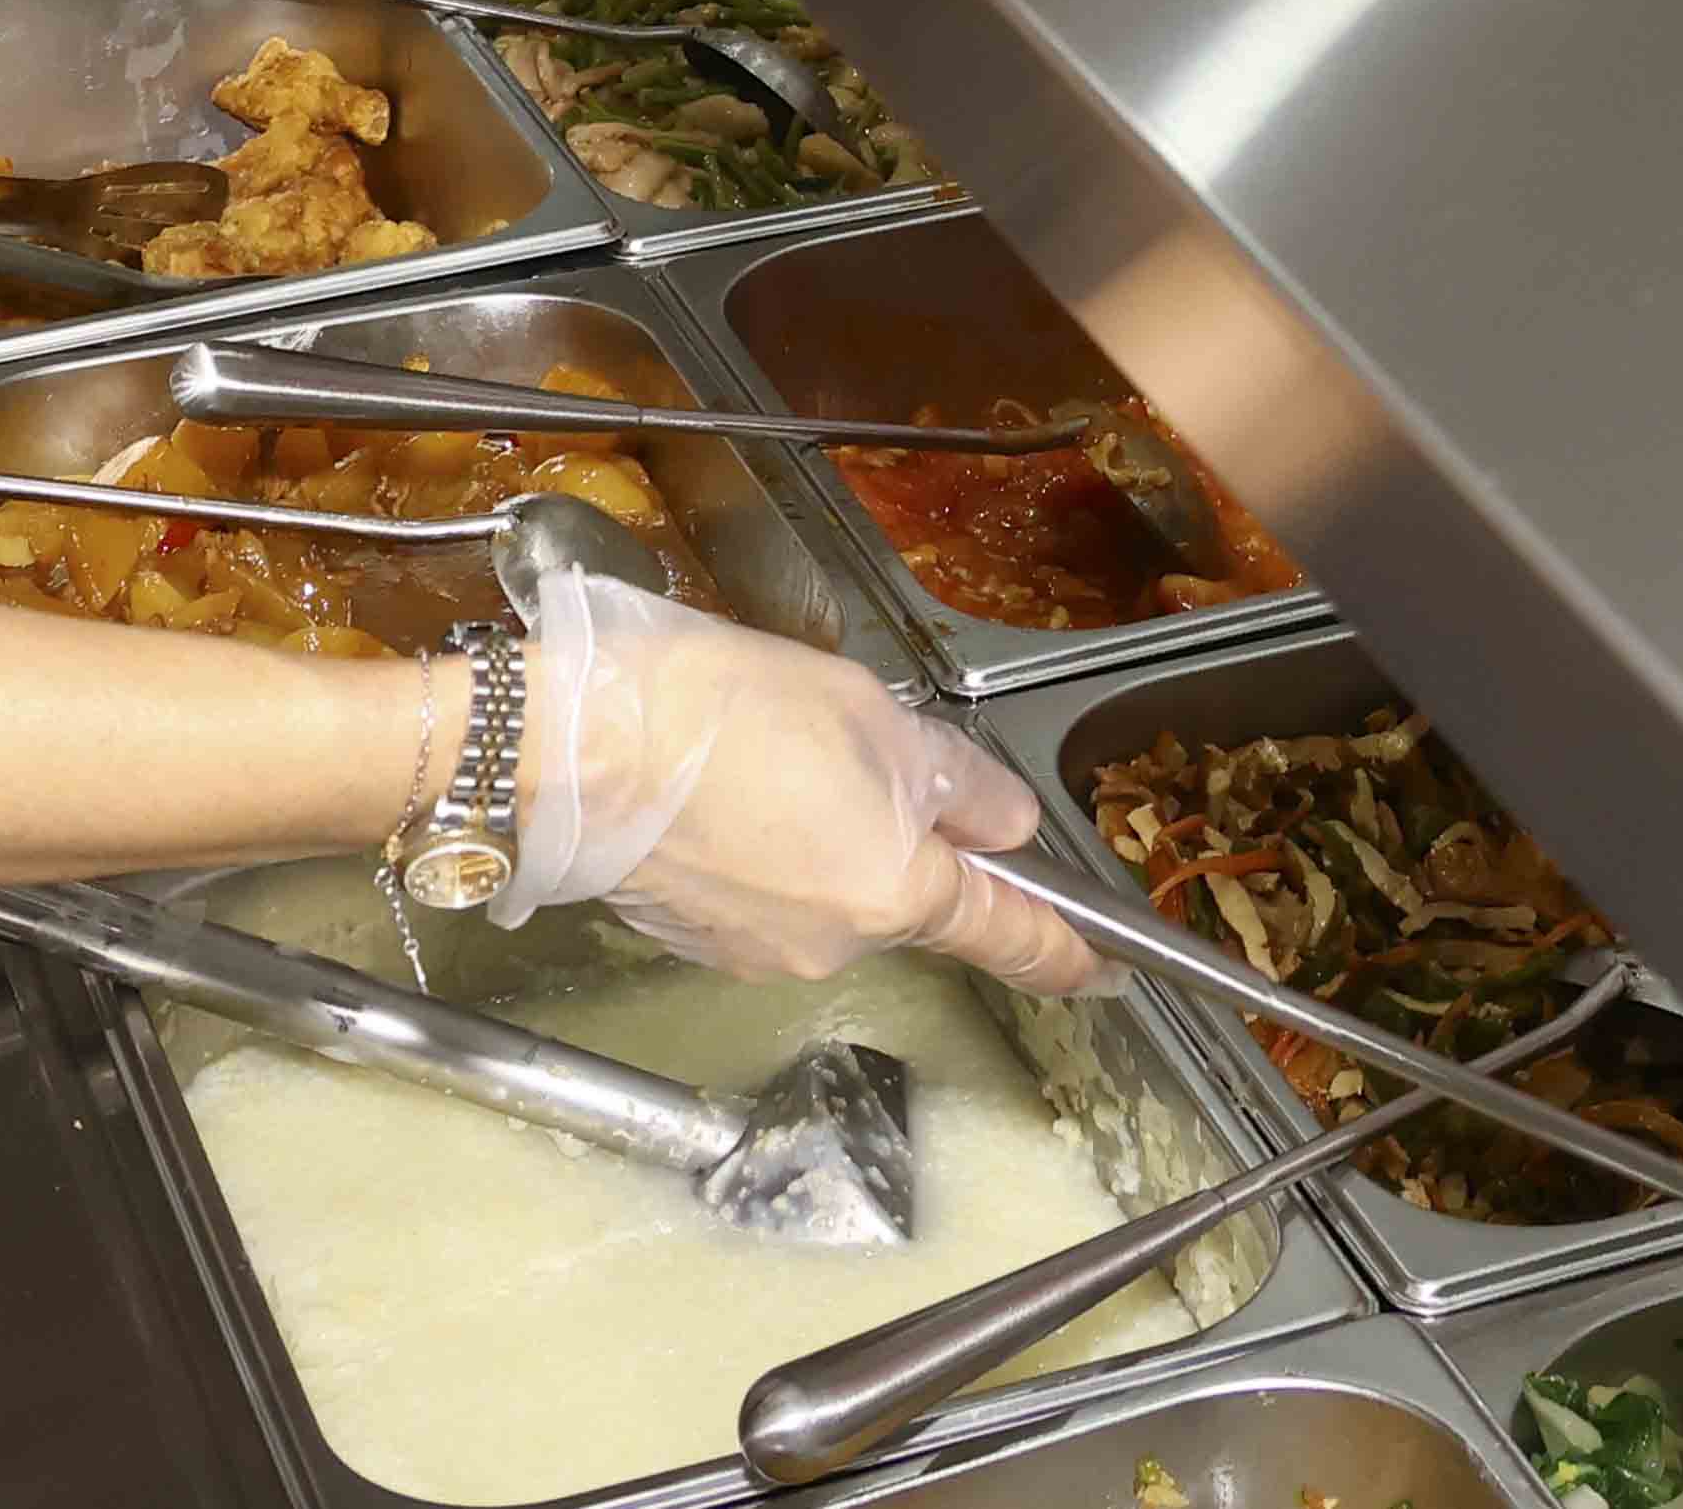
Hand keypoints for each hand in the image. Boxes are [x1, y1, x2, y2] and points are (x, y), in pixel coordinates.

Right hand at [500, 577, 1097, 993]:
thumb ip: (955, 777)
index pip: (1009, 934)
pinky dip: (763, 852)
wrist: (578, 750)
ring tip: (764, 754)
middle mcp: (839, 944)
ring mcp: (764, 952)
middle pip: (902, 893)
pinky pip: (766, 897)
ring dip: (819, 837)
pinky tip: (724, 792)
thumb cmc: (727, 714)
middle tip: (838, 744)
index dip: (1065, 952)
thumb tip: (1004, 823)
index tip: (1104, 969)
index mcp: (899, 888)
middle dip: (890, 829)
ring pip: (829, 890)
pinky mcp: (702, 943)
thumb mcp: (872, 713)